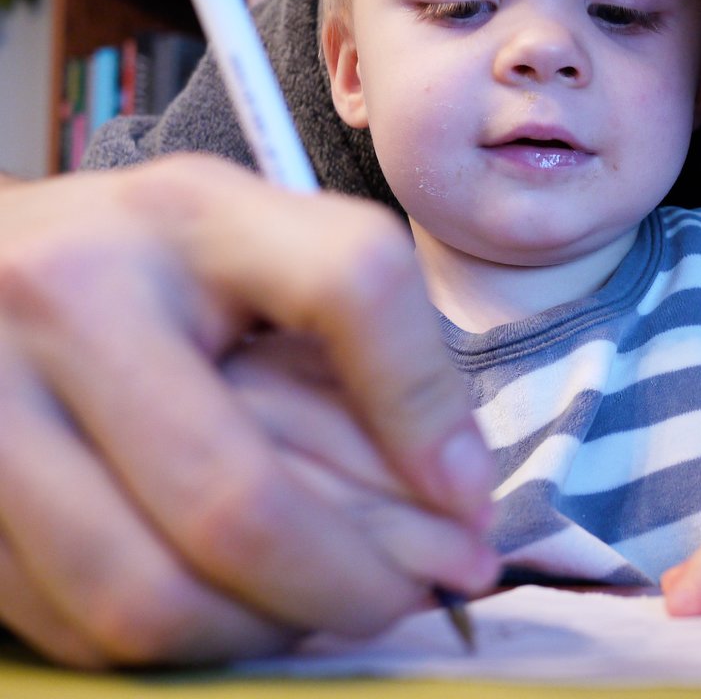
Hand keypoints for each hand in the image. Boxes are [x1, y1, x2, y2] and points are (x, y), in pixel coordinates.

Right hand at [0, 156, 497, 667]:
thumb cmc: (154, 265)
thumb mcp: (262, 252)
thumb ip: (366, 344)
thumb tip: (459, 492)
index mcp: (187, 216)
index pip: (351, 284)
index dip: (426, 405)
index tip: (469, 498)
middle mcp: (69, 293)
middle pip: (238, 501)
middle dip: (352, 583)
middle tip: (417, 598)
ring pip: (146, 594)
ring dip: (264, 632)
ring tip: (326, 612)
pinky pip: (74, 625)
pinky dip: (176, 645)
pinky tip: (233, 612)